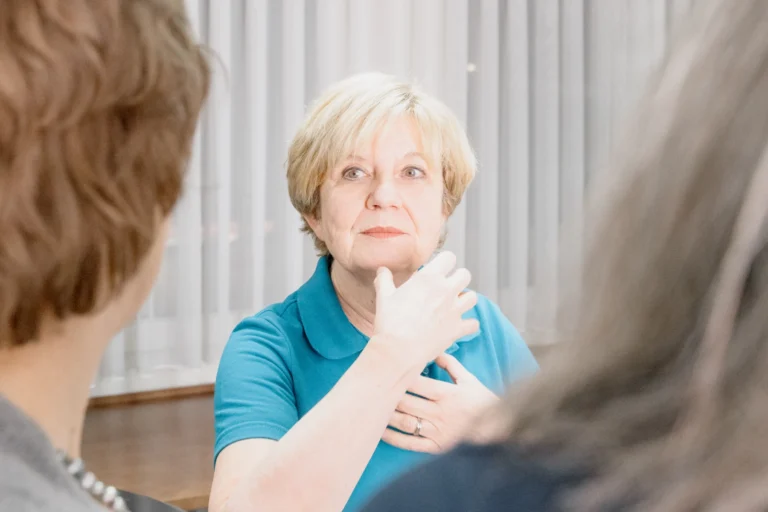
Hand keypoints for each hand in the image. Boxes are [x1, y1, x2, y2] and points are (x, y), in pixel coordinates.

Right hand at [372, 251, 478, 368]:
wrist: (398, 350)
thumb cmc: (390, 322)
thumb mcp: (384, 296)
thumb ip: (384, 279)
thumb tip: (382, 270)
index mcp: (429, 278)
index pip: (449, 258)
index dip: (444, 262)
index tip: (438, 269)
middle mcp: (446, 291)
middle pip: (465, 275)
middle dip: (457, 278)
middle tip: (446, 287)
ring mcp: (454, 310)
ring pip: (473, 297)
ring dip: (465, 299)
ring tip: (454, 304)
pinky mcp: (457, 329)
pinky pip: (473, 323)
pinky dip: (468, 324)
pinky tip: (459, 324)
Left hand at [382, 353, 499, 452]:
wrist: (500, 429)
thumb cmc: (483, 401)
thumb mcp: (469, 378)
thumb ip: (450, 364)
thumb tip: (434, 350)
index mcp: (447, 394)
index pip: (418, 383)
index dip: (399, 377)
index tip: (384, 370)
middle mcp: (440, 413)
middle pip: (407, 402)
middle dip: (388, 394)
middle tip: (372, 387)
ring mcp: (438, 431)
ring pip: (406, 422)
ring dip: (388, 415)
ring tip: (372, 407)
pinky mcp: (437, 447)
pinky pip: (411, 443)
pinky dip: (394, 438)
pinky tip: (381, 431)